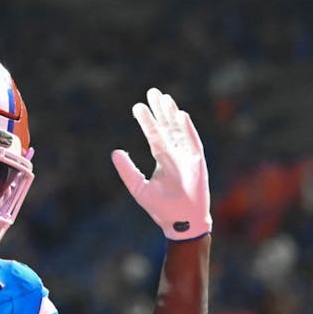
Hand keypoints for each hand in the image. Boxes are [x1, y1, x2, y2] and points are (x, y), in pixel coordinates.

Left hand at [111, 89, 211, 240]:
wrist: (180, 221)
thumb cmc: (161, 208)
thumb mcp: (139, 187)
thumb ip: (127, 170)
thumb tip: (115, 151)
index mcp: (163, 159)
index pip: (154, 135)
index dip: (146, 121)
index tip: (138, 106)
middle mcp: (176, 155)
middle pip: (167, 127)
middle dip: (160, 110)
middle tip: (152, 92)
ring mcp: (187, 157)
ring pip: (179, 130)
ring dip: (172, 114)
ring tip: (164, 98)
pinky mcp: (197, 162)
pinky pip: (192, 142)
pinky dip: (187, 129)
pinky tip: (180, 115)